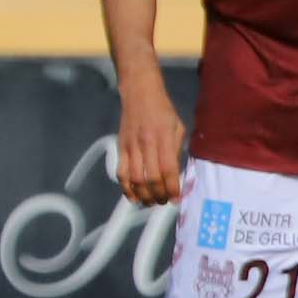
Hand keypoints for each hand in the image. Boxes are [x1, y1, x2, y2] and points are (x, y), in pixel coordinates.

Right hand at [115, 82, 186, 205]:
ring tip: (151, 202)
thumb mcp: (178, 127)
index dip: (172, 188)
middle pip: (151, 178)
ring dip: (143, 195)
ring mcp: (130, 147)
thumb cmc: (163, 111)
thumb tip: (175, 174)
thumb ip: (176, 149)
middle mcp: (146, 144)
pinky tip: (133, 197)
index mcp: (164, 139)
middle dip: (158, 195)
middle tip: (164, 202)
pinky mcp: (120, 148)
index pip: (168, 170)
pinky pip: (120, 172)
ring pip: (135, 178)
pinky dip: (126, 188)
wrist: (139, 95)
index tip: (177, 199)